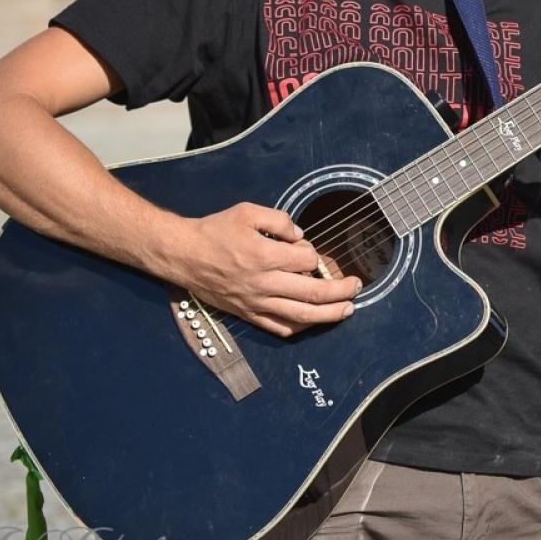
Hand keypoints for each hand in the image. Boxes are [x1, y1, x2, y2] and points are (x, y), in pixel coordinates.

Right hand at [178, 203, 360, 337]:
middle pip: (312, 293)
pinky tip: (314, 322)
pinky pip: (278, 327)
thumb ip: (279, 220)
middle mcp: (263, 283)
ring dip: (328, 315)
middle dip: (340, 291)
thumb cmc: (215, 231)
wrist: (183, 255)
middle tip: (357, 286)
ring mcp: (256, 302)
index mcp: (264, 255)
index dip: (314, 254)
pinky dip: (300, 327)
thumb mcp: (248, 212)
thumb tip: (300, 235)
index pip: (306, 260)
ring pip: (299, 316)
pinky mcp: (247, 314)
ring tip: (347, 310)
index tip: (307, 249)